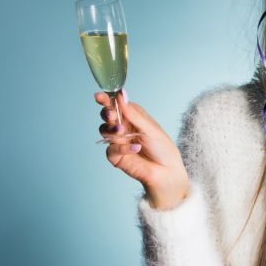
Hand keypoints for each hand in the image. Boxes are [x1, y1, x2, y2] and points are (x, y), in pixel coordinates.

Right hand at [95, 90, 188, 208]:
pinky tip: (135, 148)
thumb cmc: (162, 147)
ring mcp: (118, 141)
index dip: (107, 99)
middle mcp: (124, 127)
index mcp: (133, 116)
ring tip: (122, 131)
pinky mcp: (116, 156)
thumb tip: (121, 95)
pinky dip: (122, 148)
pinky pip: (111, 149)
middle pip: (107, 116)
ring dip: (111, 129)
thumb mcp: (149, 127)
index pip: (117, 104)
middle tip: (111, 114)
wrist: (166, 171)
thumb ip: (133, 113)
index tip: (99, 96)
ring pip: (104, 130)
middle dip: (107, 113)